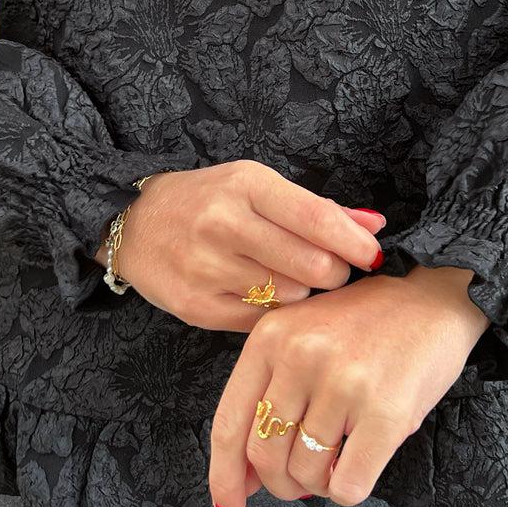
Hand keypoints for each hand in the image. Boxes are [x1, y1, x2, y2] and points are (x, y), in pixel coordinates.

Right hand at [94, 159, 386, 331]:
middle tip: (329, 270)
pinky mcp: (197, 307)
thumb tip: (375, 226)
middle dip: (334, 272)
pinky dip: (274, 312)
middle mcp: (224, 224)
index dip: (355, 244)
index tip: (375, 256)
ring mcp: (207, 268)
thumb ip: (317, 208)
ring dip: (302, 292)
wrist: (132, 223)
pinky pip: (261, 321)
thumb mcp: (257, 187)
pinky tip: (264, 295)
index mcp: (246, 185)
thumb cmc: (207, 200)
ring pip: (290, 296)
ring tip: (288, 278)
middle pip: (312, 265)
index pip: (317, 219)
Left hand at [207, 266, 491, 506]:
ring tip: (338, 460)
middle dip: (280, 484)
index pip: (229, 424)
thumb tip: (241, 481)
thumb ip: (268, 396)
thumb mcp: (303, 340)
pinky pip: (347, 485)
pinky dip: (347, 490)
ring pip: (306, 474)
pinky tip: (360, 465)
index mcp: (270, 337)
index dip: (224, 478)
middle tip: (302, 482)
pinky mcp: (386, 411)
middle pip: (264, 457)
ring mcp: (343, 382)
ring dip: (319, 484)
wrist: (434, 296)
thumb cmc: (365, 326)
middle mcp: (300, 355)